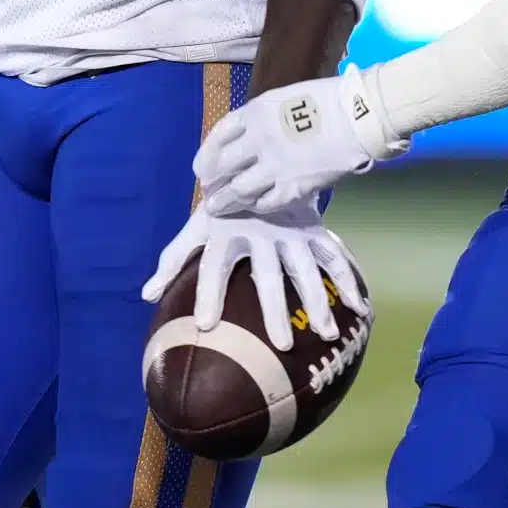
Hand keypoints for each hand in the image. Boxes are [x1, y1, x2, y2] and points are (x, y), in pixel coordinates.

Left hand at [142, 201, 367, 352]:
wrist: (261, 163)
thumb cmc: (224, 208)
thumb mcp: (198, 226)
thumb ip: (173, 260)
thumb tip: (146, 296)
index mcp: (226, 233)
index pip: (213, 265)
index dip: (209, 292)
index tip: (205, 325)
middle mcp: (261, 233)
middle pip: (268, 275)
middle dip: (274, 310)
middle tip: (282, 344)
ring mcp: (291, 232)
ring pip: (306, 269)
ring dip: (318, 300)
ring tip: (326, 334)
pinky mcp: (313, 230)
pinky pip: (334, 255)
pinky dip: (348, 279)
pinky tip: (361, 309)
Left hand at [193, 67, 406, 218]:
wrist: (358, 115)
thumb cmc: (326, 100)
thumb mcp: (283, 99)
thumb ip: (261, 119)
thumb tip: (248, 140)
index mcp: (255, 113)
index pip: (218, 137)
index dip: (206, 156)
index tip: (201, 168)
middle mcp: (258, 140)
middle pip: (223, 167)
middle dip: (212, 182)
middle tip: (209, 191)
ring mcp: (274, 166)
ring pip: (238, 190)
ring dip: (224, 201)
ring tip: (216, 209)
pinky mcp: (293, 187)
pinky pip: (266, 202)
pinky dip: (256, 206)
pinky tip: (253, 207)